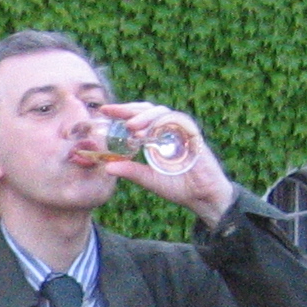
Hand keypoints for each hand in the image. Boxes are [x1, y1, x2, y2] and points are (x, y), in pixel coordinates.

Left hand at [94, 102, 233, 225]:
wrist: (201, 196)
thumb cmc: (178, 186)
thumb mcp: (148, 179)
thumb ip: (130, 171)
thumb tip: (107, 167)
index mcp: (156, 136)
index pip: (138, 117)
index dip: (122, 112)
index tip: (104, 110)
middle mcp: (168, 130)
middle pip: (148, 110)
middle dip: (129, 109)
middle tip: (112, 112)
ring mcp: (181, 131)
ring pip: (162, 113)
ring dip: (145, 118)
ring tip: (130, 127)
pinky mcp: (193, 135)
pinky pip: (178, 123)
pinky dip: (163, 125)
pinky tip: (148, 134)